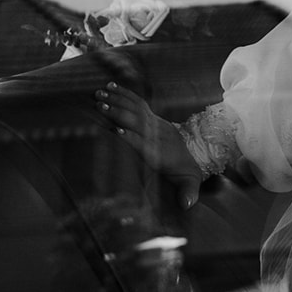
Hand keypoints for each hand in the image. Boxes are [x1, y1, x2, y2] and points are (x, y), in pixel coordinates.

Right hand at [95, 81, 203, 209]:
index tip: (117, 131)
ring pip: (135, 109)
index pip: (144, 143)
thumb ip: (189, 193)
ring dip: (117, 100)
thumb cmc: (185, 174)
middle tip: (99, 105)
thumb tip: (189, 205)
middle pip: (136, 121)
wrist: (193, 156)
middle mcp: (157, 133)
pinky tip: (110, 86)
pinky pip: (138, 102)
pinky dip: (124, 94)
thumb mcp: (189, 184)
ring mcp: (155, 122)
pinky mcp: (153, 116)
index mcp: (160, 151)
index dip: (132, 137)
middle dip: (118, 113)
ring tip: (98, 93)